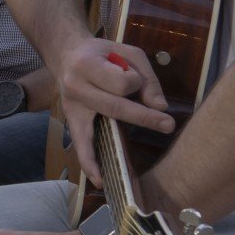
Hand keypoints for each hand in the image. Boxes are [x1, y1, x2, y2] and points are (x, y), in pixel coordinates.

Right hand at [50, 36, 172, 184]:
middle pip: (114, 107)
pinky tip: (100, 180)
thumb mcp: (128, 53)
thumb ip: (146, 78)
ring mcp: (70, 106)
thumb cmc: (103, 54)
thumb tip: (160, 107)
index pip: (120, 82)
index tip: (136, 80)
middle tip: (168, 125)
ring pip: (95, 131)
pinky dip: (88, 164)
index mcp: (87, 64)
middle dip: (144, 117)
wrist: (66, 54)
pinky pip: (79, 145)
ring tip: (127, 172)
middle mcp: (75, 87)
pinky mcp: (70, 120)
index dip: (135, 82)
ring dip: (115, 149)